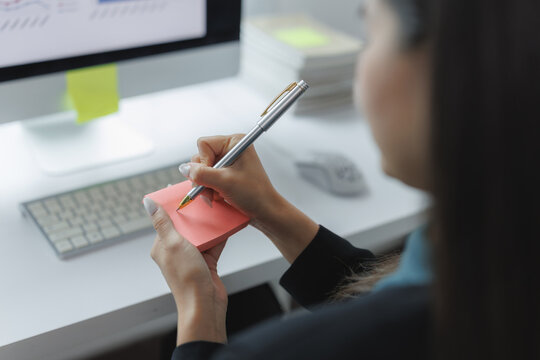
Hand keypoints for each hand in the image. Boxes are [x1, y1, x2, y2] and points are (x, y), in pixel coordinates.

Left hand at [144, 197, 227, 344]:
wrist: (204, 304)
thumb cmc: (186, 277)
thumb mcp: (173, 243)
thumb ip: (162, 222)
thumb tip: (148, 203)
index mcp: (162, 246)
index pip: (166, 220)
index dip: (174, 205)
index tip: (183, 190)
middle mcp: (176, 251)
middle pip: (186, 225)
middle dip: (195, 212)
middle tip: (205, 196)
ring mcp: (192, 257)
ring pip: (201, 233)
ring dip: (209, 223)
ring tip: (218, 207)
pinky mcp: (207, 262)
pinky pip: (214, 243)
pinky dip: (220, 234)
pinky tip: (227, 223)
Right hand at [179, 134, 280, 222]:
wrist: (266, 212)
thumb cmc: (254, 194)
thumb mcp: (224, 182)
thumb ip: (201, 174)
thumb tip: (184, 168)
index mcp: (235, 143)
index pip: (204, 144)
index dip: (203, 161)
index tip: (213, 176)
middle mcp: (230, 149)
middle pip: (200, 158)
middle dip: (203, 177)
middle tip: (212, 191)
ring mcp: (228, 163)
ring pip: (201, 170)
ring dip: (205, 186)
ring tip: (216, 196)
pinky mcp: (225, 174)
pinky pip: (207, 179)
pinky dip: (209, 190)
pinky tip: (218, 197)